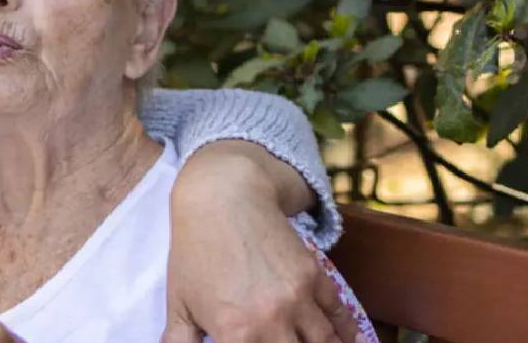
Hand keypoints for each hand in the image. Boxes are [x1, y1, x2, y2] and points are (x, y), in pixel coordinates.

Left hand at [162, 160, 359, 342]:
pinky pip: (339, 315)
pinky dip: (346, 334)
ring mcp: (298, 300)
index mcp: (235, 334)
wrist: (222, 198)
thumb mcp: (178, 301)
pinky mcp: (315, 277)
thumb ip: (178, 340)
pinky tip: (348, 342)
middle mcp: (271, 322)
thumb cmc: (194, 251)